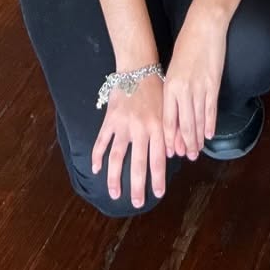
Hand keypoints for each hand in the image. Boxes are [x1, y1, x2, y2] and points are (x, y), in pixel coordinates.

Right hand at [91, 73, 166, 208]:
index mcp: (158, 127)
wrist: (138, 67)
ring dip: (115, 177)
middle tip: (137, 202)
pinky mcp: (110, 119)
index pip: (158, 160)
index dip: (158, 179)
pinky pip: (102, 141)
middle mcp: (141, 129)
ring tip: (115, 193)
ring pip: (117, 157)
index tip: (158, 194)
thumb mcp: (169, 108)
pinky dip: (97, 156)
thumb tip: (174, 155)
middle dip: (138, 186)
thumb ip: (171, 131)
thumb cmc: (157, 88)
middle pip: (138, 163)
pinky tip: (95, 169)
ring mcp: (123, 125)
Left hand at [162, 8, 226, 160]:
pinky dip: (210, 124)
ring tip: (197, 151)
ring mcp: (199, 88)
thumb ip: (173, 89)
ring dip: (197, 138)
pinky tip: (209, 134)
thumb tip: (174, 109)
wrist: (204, 26)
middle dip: (185, 143)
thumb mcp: (173, 67)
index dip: (170, 138)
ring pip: (197, 120)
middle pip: (183, 124)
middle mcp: (183, 90)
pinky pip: (210, 109)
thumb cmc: (186, 44)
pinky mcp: (213, 84)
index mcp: (170, 86)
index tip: (171, 151)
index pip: (168, 120)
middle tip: (187, 157)